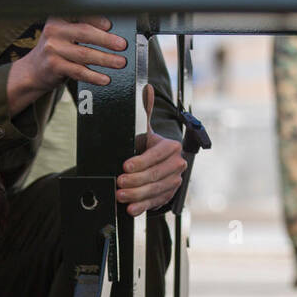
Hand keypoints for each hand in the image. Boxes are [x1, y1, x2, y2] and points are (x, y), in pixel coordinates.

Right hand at [9, 16, 127, 101]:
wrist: (33, 70)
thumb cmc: (56, 50)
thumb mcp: (65, 34)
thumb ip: (83, 29)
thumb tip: (113, 33)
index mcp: (59, 17)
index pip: (82, 14)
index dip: (98, 19)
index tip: (111, 24)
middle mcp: (54, 30)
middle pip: (85, 33)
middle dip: (106, 40)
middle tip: (122, 45)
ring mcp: (53, 49)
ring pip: (84, 54)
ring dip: (105, 59)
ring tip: (120, 62)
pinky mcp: (54, 66)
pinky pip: (78, 71)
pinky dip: (94, 76)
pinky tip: (105, 78)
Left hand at [116, 84, 185, 216]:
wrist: (160, 165)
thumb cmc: (149, 147)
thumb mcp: (146, 130)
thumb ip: (145, 111)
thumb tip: (146, 87)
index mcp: (171, 147)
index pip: (156, 155)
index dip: (140, 162)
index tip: (125, 166)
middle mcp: (177, 164)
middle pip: (155, 175)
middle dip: (135, 181)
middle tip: (119, 183)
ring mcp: (174, 181)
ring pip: (155, 190)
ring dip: (136, 195)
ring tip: (120, 195)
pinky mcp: (169, 195)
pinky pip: (155, 202)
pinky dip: (142, 206)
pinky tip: (131, 209)